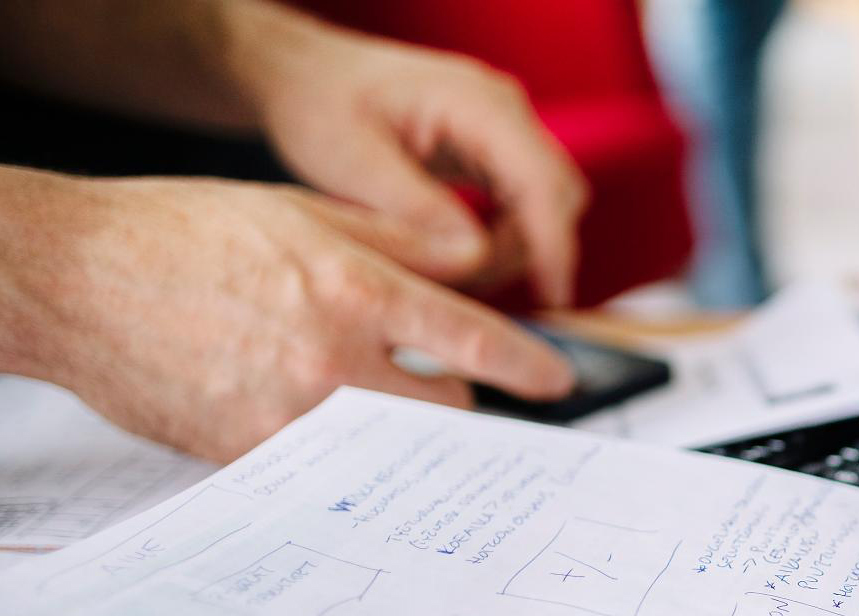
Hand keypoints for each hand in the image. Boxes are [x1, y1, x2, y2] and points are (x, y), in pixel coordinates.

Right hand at [0, 168, 572, 460]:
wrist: (76, 279)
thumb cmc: (184, 234)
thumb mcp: (302, 211)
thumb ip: (396, 243)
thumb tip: (472, 266)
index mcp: (356, 288)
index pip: (475, 342)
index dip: (531, 368)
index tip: (559, 384)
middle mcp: (333, 359)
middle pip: (447, 413)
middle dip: (462, 411)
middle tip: (463, 410)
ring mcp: (291, 415)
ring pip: (394, 453)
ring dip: (408, 445)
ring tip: (409, 440)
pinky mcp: (250, 456)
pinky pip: (328, 476)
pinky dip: (346, 467)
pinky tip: (346, 462)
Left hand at [225, 2, 588, 306]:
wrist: (301, 74)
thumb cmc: (318, 105)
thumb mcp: (354, 161)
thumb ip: (417, 210)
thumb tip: (476, 258)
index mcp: (476, 103)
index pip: (542, 181)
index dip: (553, 245)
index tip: (552, 298)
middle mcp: (502, 110)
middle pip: (557, 195)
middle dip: (531, 251)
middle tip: (476, 290)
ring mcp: (501, 129)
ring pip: (544, 204)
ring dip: (515, 248)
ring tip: (457, 275)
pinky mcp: (491, 149)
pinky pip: (521, 202)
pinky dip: (502, 236)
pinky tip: (460, 256)